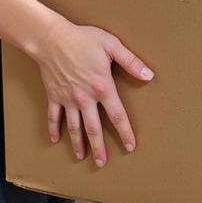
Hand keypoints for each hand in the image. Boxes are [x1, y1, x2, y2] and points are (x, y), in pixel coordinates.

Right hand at [32, 17, 154, 166]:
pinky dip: (54, 129)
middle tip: (102, 163)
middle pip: (93, 128)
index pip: (117, 115)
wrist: (52, 39)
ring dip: (78, 143)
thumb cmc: (83, 39)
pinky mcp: (54, 96)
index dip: (124, 132)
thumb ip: (131, 61)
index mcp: (102, 87)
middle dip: (99, 148)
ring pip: (74, 127)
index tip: (130, 146)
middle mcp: (85, 98)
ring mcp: (68, 99)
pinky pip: (53, 116)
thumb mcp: (112, 46)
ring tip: (81, 157)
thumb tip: (149, 75)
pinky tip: (55, 140)